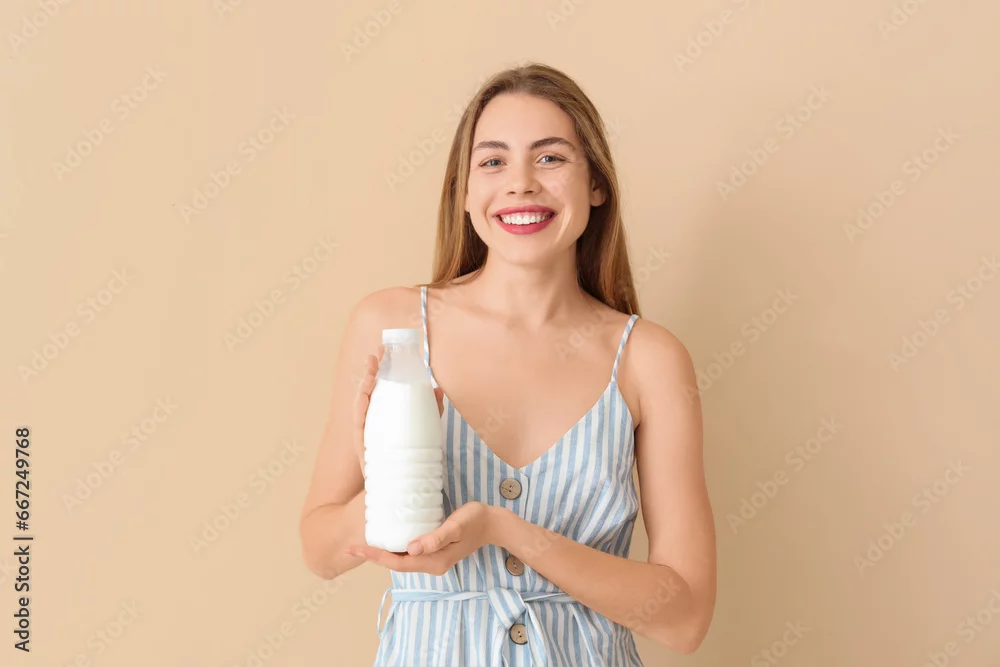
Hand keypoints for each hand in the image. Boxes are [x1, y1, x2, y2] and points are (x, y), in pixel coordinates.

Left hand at [345, 502, 495, 574]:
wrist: (493, 524)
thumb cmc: (475, 521)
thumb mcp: (456, 526)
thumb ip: (435, 538)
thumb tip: (410, 548)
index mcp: (434, 561)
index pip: (398, 562)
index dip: (376, 556)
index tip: (356, 548)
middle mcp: (431, 564)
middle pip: (395, 564)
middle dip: (372, 556)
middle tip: (349, 547)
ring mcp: (433, 560)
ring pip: (401, 560)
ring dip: (381, 553)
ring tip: (361, 544)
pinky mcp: (434, 552)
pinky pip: (408, 554)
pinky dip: (393, 549)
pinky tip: (385, 540)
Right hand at [353, 346, 444, 475]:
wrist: (397, 492)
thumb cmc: (408, 461)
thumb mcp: (425, 432)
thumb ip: (432, 411)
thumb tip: (439, 390)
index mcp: (386, 418)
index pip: (384, 390)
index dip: (383, 370)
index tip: (387, 351)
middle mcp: (374, 423)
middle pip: (371, 393)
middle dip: (372, 372)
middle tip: (378, 353)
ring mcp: (367, 433)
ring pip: (363, 404)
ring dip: (365, 384)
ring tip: (371, 366)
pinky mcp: (363, 445)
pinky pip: (360, 423)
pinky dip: (361, 406)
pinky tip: (365, 392)